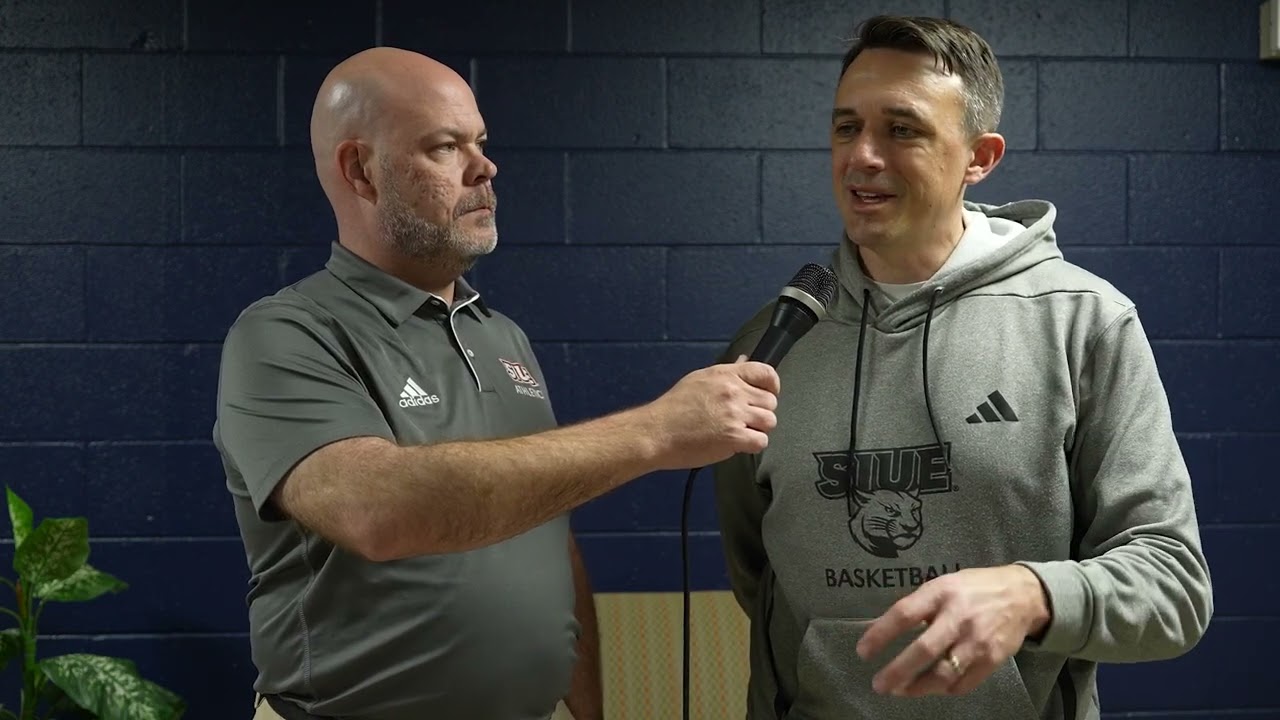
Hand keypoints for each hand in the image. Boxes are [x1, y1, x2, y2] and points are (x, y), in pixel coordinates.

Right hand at [643, 358, 779, 469]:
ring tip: (739, 433)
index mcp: (725, 375)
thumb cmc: (673, 409)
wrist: (656, 432)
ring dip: (757, 430)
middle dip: (761, 413)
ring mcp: (734, 414)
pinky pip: (761, 441)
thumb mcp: (699, 380)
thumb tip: (744, 362)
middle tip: (744, 420)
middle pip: (770, 402)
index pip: (765, 372)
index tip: (768, 394)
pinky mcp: (733, 436)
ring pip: (769, 422)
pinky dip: (752, 446)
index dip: (772, 386)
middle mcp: (732, 391)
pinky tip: (737, 445)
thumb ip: (726, 374)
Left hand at [855, 565, 1050, 697]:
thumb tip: (879, 628)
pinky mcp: (992, 659)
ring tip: (900, 691)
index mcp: (940, 593)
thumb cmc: (972, 589)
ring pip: (943, 673)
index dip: (880, 635)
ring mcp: (977, 640)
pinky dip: (944, 689)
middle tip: (879, 685)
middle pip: (923, 650)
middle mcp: (958, 617)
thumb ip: (916, 606)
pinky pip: (963, 683)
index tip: (863, 652)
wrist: (1022, 595)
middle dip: (897, 671)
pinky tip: (931, 688)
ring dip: (918, 687)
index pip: (904, 615)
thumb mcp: (942, 585)